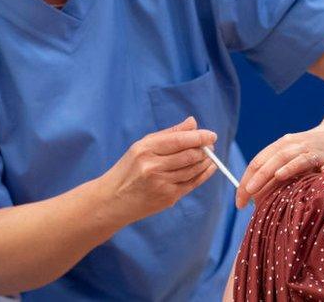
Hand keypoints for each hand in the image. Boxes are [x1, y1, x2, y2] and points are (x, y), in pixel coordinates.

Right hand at [100, 117, 216, 222]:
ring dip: (206, 161)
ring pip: (192, 170)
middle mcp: (152, 167)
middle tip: (210, 145)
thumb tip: (193, 122)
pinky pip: (192, 184)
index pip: (179, 140)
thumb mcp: (142, 146)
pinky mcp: (167, 198)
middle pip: (189, 155)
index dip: (199, 137)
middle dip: (204, 149)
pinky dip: (204, 174)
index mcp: (145, 150)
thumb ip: (169, 134)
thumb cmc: (128, 169)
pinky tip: (210, 167)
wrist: (112, 200)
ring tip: (209, 155)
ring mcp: (161, 184)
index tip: (211, 135)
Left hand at [235, 123, 323, 208]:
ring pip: (282, 157)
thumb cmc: (318, 153)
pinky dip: (291, 166)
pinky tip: (281, 175)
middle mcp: (292, 144)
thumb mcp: (296, 162)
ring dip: (265, 173)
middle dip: (250, 180)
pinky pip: (305, 159)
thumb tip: (258, 200)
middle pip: (265, 160)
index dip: (245, 180)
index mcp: (282, 145)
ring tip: (252, 189)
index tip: (238, 201)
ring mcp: (308, 147)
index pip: (257, 162)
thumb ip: (280, 176)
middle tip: (241, 199)